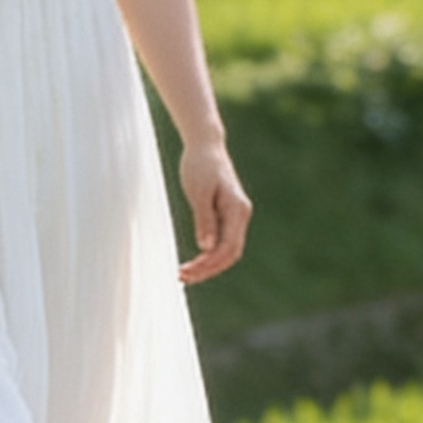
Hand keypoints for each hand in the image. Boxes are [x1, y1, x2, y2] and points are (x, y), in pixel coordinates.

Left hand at [178, 137, 251, 286]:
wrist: (205, 145)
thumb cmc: (199, 165)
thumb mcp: (199, 192)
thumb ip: (204, 219)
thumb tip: (205, 247)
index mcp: (237, 209)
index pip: (228, 247)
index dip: (209, 264)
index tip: (187, 272)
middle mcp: (240, 214)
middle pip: (230, 254)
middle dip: (208, 269)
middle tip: (181, 278)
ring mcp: (235, 215)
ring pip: (226, 250)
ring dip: (207, 265)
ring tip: (183, 274)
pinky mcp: (226, 214)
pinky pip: (221, 241)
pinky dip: (208, 254)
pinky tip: (193, 260)